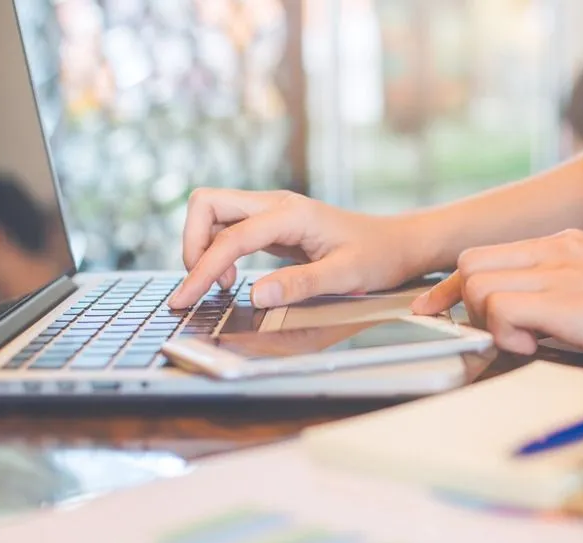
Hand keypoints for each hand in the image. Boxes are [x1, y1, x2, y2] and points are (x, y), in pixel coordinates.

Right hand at [169, 189, 422, 308]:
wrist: (397, 243)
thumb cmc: (377, 257)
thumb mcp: (345, 276)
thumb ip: (300, 285)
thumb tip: (255, 295)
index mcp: (292, 214)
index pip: (231, 237)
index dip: (202, 268)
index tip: (185, 298)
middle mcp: (277, 204)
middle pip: (208, 204)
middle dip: (192, 244)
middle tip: (199, 285)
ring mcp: (273, 211)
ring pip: (214, 214)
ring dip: (203, 247)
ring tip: (220, 285)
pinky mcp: (274, 224)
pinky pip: (230, 228)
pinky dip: (219, 251)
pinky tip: (233, 278)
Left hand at [410, 229, 582, 371]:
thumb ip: (557, 293)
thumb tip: (517, 319)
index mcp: (561, 244)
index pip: (484, 254)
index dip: (454, 287)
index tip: (437, 310)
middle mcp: (554, 248)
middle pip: (470, 263)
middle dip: (466, 302)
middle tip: (496, 333)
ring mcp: (559, 270)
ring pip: (478, 284)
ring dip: (489, 320)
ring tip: (528, 340)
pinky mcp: (565, 299)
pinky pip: (501, 308)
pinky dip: (506, 334)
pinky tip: (538, 346)